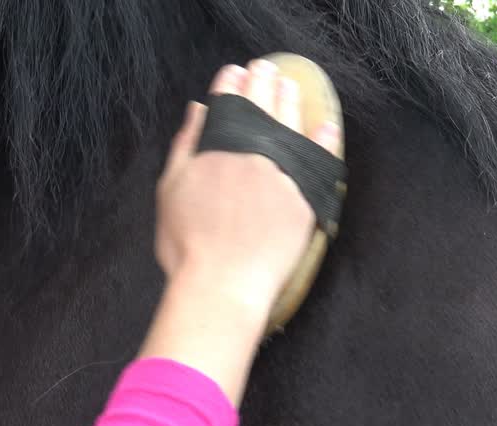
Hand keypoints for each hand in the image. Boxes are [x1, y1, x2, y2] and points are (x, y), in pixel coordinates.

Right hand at [137, 59, 342, 407]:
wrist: (222, 285)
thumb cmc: (187, 246)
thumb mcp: (171, 189)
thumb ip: (186, 144)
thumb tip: (198, 110)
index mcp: (216, 146)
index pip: (227, 102)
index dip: (231, 83)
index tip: (236, 71)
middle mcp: (252, 151)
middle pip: (261, 107)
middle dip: (263, 83)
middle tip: (266, 69)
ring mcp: (281, 173)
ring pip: (290, 126)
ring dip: (290, 102)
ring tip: (290, 88)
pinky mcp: (305, 198)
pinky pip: (319, 161)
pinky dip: (322, 140)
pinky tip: (326, 126)